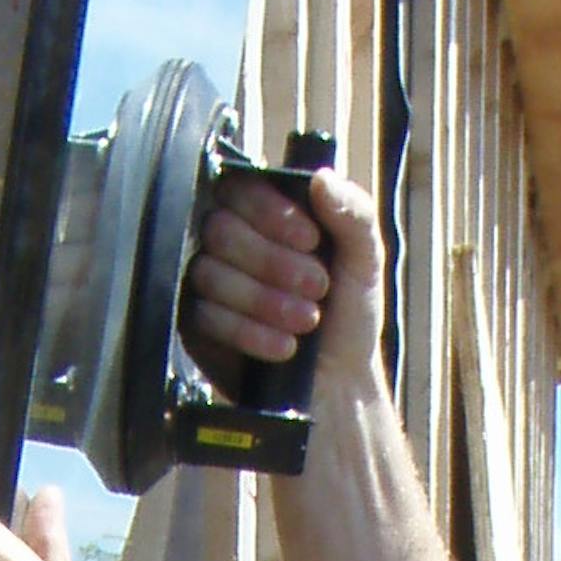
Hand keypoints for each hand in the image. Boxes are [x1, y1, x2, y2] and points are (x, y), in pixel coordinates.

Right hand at [188, 164, 379, 381]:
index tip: (311, 241)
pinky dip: (248, 332)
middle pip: (219, 229)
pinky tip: (284, 347)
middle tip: (318, 287)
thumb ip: (353, 213)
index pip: (240, 188)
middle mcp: (229, 244)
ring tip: (308, 321)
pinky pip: (203, 316)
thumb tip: (321, 179)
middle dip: (271, 261)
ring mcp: (207, 284)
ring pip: (208, 273)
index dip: (270, 211)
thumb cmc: (349, 315)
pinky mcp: (195, 325)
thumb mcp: (365, 258)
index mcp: (263, 216)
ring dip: (264, 299)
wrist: (337, 382)